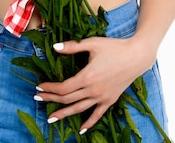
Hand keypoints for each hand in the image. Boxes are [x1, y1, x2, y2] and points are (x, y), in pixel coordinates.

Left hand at [34, 35, 154, 133]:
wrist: (136, 56)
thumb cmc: (114, 47)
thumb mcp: (92, 44)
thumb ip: (72, 47)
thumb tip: (54, 47)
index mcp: (87, 76)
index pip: (63, 87)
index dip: (49, 88)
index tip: (39, 87)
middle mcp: (93, 90)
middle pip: (67, 99)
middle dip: (51, 99)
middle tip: (38, 99)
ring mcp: (102, 97)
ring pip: (79, 109)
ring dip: (63, 114)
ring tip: (50, 118)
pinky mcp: (110, 100)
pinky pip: (97, 115)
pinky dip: (88, 123)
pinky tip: (81, 130)